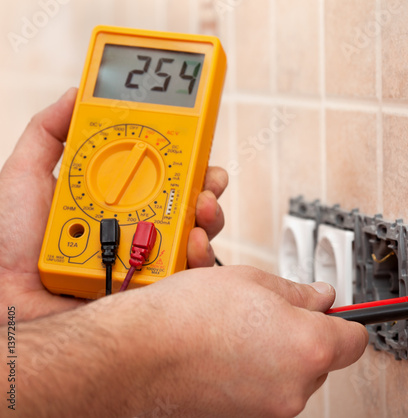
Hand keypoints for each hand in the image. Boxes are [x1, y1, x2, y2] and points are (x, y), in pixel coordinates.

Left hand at [0, 88, 227, 322]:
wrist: (8, 300)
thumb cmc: (9, 243)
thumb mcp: (25, 177)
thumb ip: (48, 132)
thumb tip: (76, 92)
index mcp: (117, 198)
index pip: (160, 172)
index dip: (183, 157)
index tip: (195, 144)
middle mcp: (138, 225)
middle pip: (187, 200)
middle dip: (207, 185)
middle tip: (209, 179)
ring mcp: (148, 256)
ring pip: (197, 233)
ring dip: (210, 216)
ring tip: (203, 207)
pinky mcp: (153, 288)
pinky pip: (188, 272)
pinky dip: (200, 254)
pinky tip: (194, 243)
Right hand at [19, 265, 367, 417]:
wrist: (136, 355)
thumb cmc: (186, 317)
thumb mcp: (252, 281)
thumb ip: (298, 291)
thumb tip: (321, 297)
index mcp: (308, 347)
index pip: (355, 337)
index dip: (345, 319)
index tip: (336, 311)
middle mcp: (295, 387)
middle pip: (322, 357)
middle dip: (304, 332)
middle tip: (271, 311)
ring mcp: (270, 409)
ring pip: (292, 374)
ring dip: (278, 352)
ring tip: (241, 330)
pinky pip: (267, 390)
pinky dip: (257, 371)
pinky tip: (228, 351)